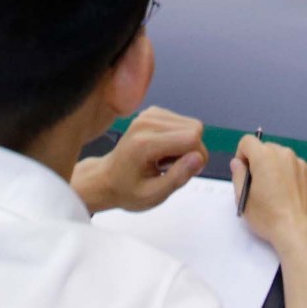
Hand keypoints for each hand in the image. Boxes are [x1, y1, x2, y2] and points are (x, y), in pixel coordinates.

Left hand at [73, 106, 208, 212]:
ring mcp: (149, 114)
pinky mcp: (153, 112)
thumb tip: (199, 158)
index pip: (191, 138)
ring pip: (191, 125)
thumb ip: (178, 177)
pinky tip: (164, 150)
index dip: (197, 158)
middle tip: (172, 168)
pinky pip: (183, 122)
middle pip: (195, 128)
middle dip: (192, 151)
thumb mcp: (154, 195)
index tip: (183, 173)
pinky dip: (180, 137)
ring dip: (186, 145)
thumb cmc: (128, 190)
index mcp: (145, 143)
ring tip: (165, 160)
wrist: (107, 179)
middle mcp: (147, 122)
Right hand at [232, 133, 306, 249]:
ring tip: (275, 192)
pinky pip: (295, 170)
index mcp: (265, 156)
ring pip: (282, 159)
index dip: (241, 155)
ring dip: (275, 169)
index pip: (247, 141)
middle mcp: (285, 154)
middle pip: (266, 149)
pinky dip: (290, 178)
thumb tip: (238, 163)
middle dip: (259, 162)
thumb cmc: (267, 216)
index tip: (244, 173)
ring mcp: (301, 164)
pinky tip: (289, 197)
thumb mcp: (243, 198)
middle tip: (258, 185)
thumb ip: (238, 175)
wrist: (298, 232)